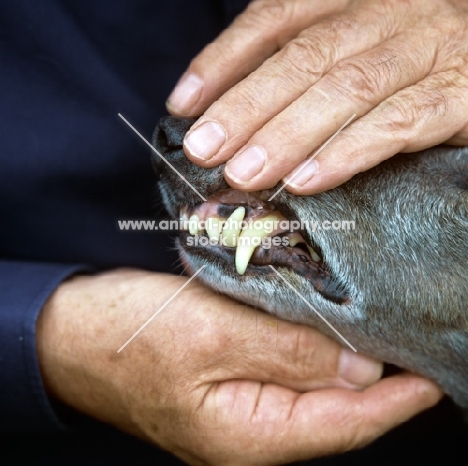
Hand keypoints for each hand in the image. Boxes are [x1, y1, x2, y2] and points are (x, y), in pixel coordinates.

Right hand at [36, 269, 440, 465]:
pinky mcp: (228, 375)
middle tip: (411, 337)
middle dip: (375, 377)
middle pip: (332, 406)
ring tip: (379, 328)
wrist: (73, 332)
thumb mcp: (207, 334)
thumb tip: (356, 364)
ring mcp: (237, 403)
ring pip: (309, 384)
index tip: (432, 375)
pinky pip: (282, 365)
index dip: (394, 401)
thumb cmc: (128, 336)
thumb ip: (283, 351)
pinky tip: (321, 322)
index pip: (343, 422)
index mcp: (247, 434)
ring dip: (341, 356)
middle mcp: (250, 428)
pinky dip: (308, 344)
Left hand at [167, 0, 467, 193]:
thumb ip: (304, 70)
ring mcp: (430, 48)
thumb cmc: (416, 64)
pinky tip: (307, 180)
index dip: (223, 59)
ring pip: (346, 89)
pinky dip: (348, 152)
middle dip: (246, 106)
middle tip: (203, 150)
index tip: (183, 103)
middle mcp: (391, 13)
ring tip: (243, 174)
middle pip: (304, 57)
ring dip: (287, 135)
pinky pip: (398, 123)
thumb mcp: (359, 50)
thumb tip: (235, 113)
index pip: (276, 17)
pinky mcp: (461, 93)